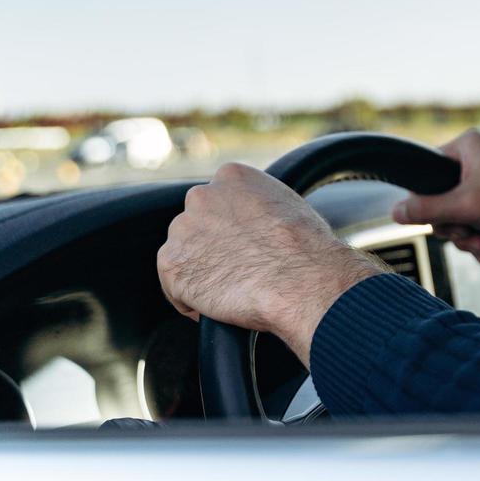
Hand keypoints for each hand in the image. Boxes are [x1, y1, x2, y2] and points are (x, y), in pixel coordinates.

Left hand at [157, 162, 383, 363]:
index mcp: (232, 176)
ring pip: (185, 255)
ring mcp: (182, 231)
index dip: (233, 226)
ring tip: (234, 290)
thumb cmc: (307, 248)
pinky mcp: (172, 265)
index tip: (247, 245)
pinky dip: (194, 301)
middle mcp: (201, 196)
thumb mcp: (289, 206)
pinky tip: (222, 304)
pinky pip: (177, 288)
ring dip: (202, 271)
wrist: (300, 281)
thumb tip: (259, 221)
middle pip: (198, 224)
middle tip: (240, 268)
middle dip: (213, 246)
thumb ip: (260, 205)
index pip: (221, 200)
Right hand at [392, 130, 479, 271]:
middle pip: (440, 198)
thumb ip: (426, 210)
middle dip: (453, 225)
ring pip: (457, 212)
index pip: (426, 173)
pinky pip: (474, 218)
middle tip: (468, 234)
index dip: (430, 202)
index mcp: (468, 144)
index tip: (443, 218)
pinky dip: (478, 236)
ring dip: (466, 235)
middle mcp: (478, 157)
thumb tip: (395, 211)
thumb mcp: (467, 208)